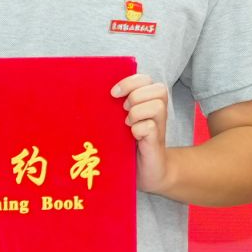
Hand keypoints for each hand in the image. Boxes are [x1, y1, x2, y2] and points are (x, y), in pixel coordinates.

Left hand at [111, 73, 172, 194]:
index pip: (146, 79)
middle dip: (136, 96)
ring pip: (157, 105)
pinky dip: (138, 129)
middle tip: (124, 110)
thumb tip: (91, 92)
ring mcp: (160, 126)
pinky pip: (150, 127)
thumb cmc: (129, 144)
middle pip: (158, 89)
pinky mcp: (157, 142)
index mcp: (148, 102)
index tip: (113, 93)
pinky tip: (133, 137)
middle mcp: (158, 112)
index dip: (130, 82)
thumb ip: (115, 106)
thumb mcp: (120, 121)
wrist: (145, 172)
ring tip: (128, 123)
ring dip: (138, 112)